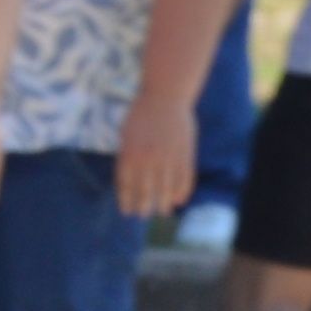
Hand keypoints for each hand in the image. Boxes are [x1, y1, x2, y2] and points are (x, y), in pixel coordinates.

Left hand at [115, 100, 197, 218]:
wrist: (165, 96)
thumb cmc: (142, 114)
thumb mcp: (126, 135)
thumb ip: (126, 158)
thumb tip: (129, 183)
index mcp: (129, 155)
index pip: (126, 187)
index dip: (127, 202)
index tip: (128, 212)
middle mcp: (147, 160)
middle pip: (145, 194)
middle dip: (144, 208)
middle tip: (143, 214)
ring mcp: (168, 159)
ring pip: (166, 192)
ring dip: (163, 205)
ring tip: (162, 211)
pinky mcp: (185, 156)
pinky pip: (184, 182)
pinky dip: (181, 193)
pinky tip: (178, 200)